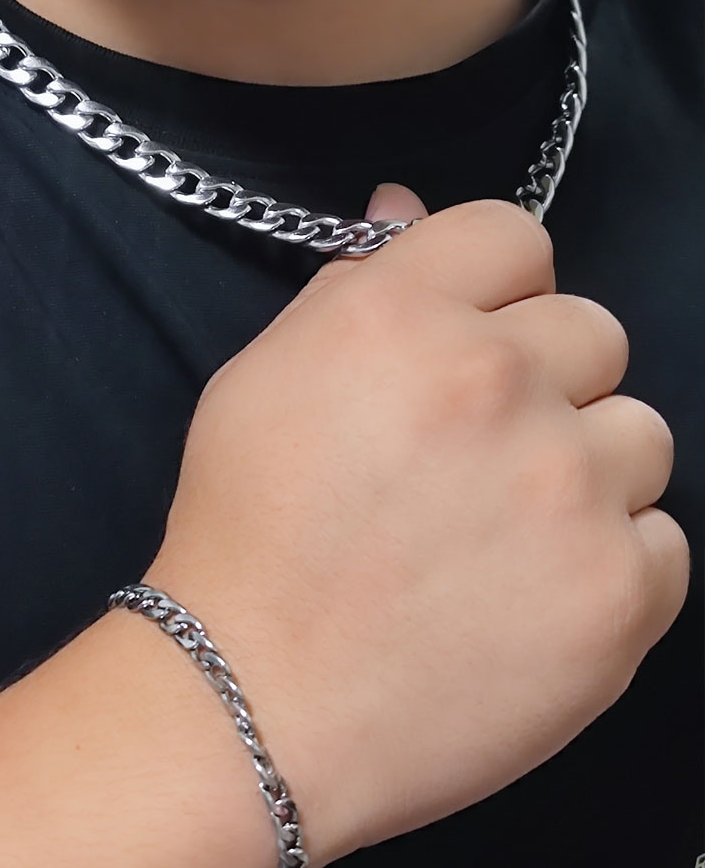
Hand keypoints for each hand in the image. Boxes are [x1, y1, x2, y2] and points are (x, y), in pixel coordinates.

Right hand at [144, 187, 689, 866]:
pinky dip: (608, 562)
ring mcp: (567, 487)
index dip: (496, 286)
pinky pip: (661, 540)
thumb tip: (405, 210)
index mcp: (400, 317)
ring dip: (583, 471)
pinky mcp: (618, 593)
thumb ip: (348, 286)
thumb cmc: (244, 535)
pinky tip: (530, 594)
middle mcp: (494, 379)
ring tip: (502, 533)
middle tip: (475, 452)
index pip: (513, 234)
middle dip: (542, 379)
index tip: (476, 333)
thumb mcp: (264, 381)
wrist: (253, 697)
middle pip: (592, 328)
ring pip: (640, 433)